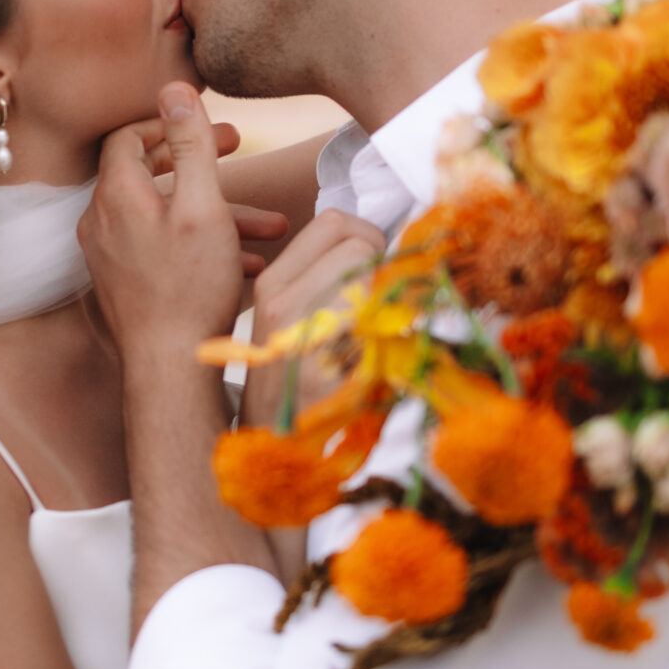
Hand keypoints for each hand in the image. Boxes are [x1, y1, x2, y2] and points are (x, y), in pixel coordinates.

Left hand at [82, 83, 247, 366]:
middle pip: (149, 173)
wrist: (170, 369)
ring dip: (215, 212)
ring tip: (270, 226)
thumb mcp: (203, 205)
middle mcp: (102, 221)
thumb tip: (174, 87)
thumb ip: (191, 143)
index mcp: (116, 195)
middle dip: (201, 164)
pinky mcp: (124, 283)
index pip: (131, 136)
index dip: (173, 124)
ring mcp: (110, 255)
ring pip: (164, 215)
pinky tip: (246, 263)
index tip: (216, 131)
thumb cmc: (191, 287)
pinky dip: (200, 244)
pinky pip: (161, 247)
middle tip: (240, 154)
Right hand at [243, 210, 384, 423]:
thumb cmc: (284, 384)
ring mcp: (311, 334)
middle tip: (386, 292)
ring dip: (392, 294)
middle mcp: (285, 301)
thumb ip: (316, 281)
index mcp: (272, 284)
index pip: (332, 222)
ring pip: (377, 279)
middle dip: (384, 260)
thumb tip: (375, 250)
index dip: (365, 234)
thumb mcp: (282, 323)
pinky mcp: (340, 369)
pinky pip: (387, 326)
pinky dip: (398, 333)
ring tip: (385, 321)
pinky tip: (388, 352)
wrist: (270, 447)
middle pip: (360, 242)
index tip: (373, 260)